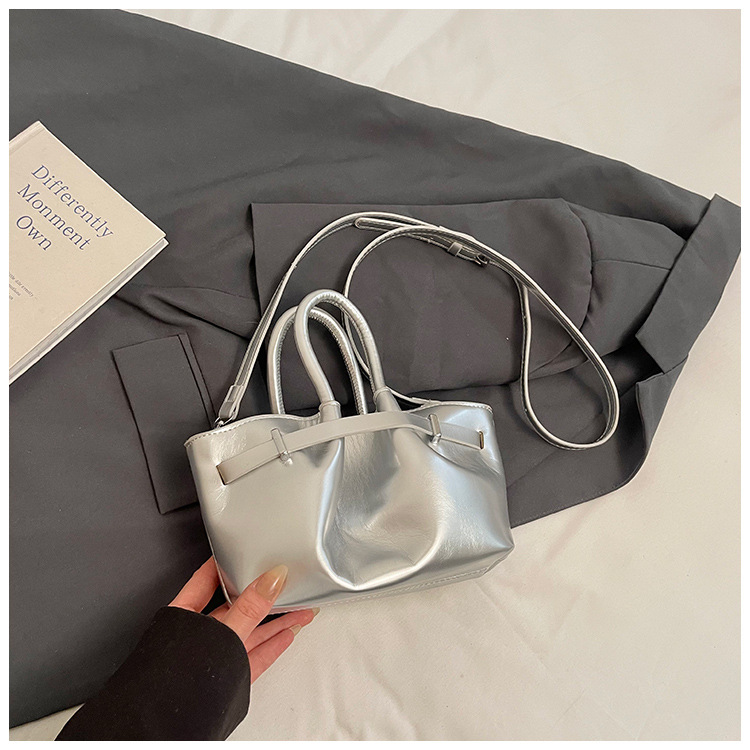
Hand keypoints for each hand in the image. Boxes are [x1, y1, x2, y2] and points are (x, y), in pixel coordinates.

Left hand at [170, 558, 317, 682]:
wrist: (168, 727)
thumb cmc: (175, 683)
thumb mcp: (223, 632)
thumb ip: (249, 608)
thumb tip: (271, 579)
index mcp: (184, 617)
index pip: (205, 580)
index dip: (225, 564)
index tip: (243, 549)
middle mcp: (199, 636)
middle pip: (236, 607)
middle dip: (264, 596)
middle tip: (287, 583)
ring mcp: (214, 658)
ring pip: (250, 632)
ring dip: (277, 621)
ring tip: (300, 610)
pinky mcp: (229, 677)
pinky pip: (255, 655)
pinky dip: (273, 645)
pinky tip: (288, 635)